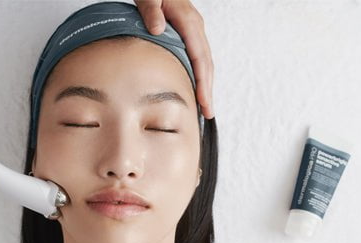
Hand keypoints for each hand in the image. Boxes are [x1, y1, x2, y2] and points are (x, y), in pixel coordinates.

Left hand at [134, 0, 214, 118]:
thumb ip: (151, 10)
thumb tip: (157, 29)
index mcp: (188, 21)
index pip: (200, 57)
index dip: (203, 81)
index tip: (203, 101)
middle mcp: (195, 28)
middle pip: (206, 64)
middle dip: (208, 90)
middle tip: (208, 113)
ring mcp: (193, 32)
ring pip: (204, 64)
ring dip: (206, 87)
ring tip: (205, 109)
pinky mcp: (188, 37)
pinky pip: (198, 60)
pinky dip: (199, 78)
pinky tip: (196, 91)